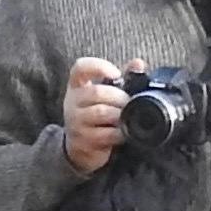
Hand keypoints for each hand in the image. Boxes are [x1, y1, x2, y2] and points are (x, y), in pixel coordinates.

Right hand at [62, 56, 125, 174]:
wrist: (81, 147)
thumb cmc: (95, 114)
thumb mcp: (105, 94)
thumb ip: (122, 78)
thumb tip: (138, 63)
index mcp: (77, 85)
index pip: (80, 68)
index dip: (99, 67)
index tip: (116, 73)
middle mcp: (72, 102)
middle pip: (97, 92)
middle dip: (119, 97)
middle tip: (129, 103)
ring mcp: (75, 122)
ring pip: (101, 112)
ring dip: (119, 114)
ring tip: (127, 117)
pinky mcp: (82, 140)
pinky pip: (104, 134)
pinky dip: (118, 133)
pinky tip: (123, 132)